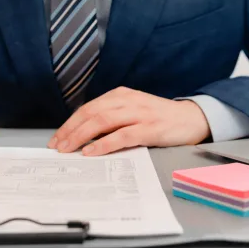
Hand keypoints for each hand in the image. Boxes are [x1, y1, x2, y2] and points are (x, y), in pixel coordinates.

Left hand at [47, 87, 210, 155]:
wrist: (191, 118)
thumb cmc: (159, 118)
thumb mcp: (132, 111)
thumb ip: (112, 118)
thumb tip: (84, 135)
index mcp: (120, 95)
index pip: (88, 108)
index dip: (69, 124)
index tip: (56, 138)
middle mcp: (127, 100)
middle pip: (91, 113)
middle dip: (70, 130)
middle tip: (57, 146)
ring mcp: (139, 113)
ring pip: (102, 121)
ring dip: (81, 136)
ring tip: (68, 149)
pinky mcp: (149, 128)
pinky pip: (122, 135)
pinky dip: (104, 144)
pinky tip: (92, 151)